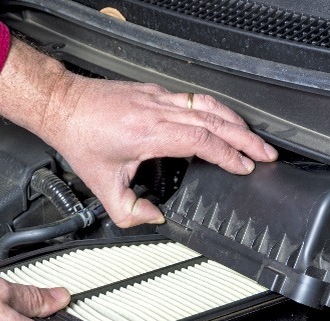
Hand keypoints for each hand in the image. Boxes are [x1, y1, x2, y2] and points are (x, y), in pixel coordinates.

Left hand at [0, 39, 277, 228]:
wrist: (63, 105)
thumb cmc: (80, 137)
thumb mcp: (102, 185)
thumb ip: (129, 210)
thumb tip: (153, 218)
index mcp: (149, 133)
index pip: (201, 140)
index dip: (227, 154)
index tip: (244, 166)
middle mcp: (158, 111)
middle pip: (214, 121)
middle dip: (245, 139)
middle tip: (267, 154)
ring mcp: (158, 98)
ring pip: (207, 106)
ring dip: (235, 122)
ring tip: (253, 139)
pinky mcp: (154, 92)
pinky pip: (193, 99)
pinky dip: (214, 110)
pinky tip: (221, 120)